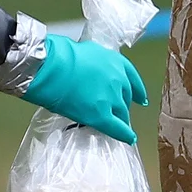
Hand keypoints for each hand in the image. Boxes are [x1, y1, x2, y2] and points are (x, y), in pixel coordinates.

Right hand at [22, 34, 147, 144]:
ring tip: (118, 126)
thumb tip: (92, 72)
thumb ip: (95, 64)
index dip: (137, 90)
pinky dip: (124, 135)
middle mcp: (118, 79)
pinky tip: (128, 139)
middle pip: (125, 98)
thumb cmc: (60, 56)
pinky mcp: (101, 115)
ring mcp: (111, 98)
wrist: (52, 67)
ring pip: (122, 114)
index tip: (140, 98)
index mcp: (115, 61)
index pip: (132, 78)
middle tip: (117, 112)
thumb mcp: (86, 52)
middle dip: (122, 106)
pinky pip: (117, 129)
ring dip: (120, 120)